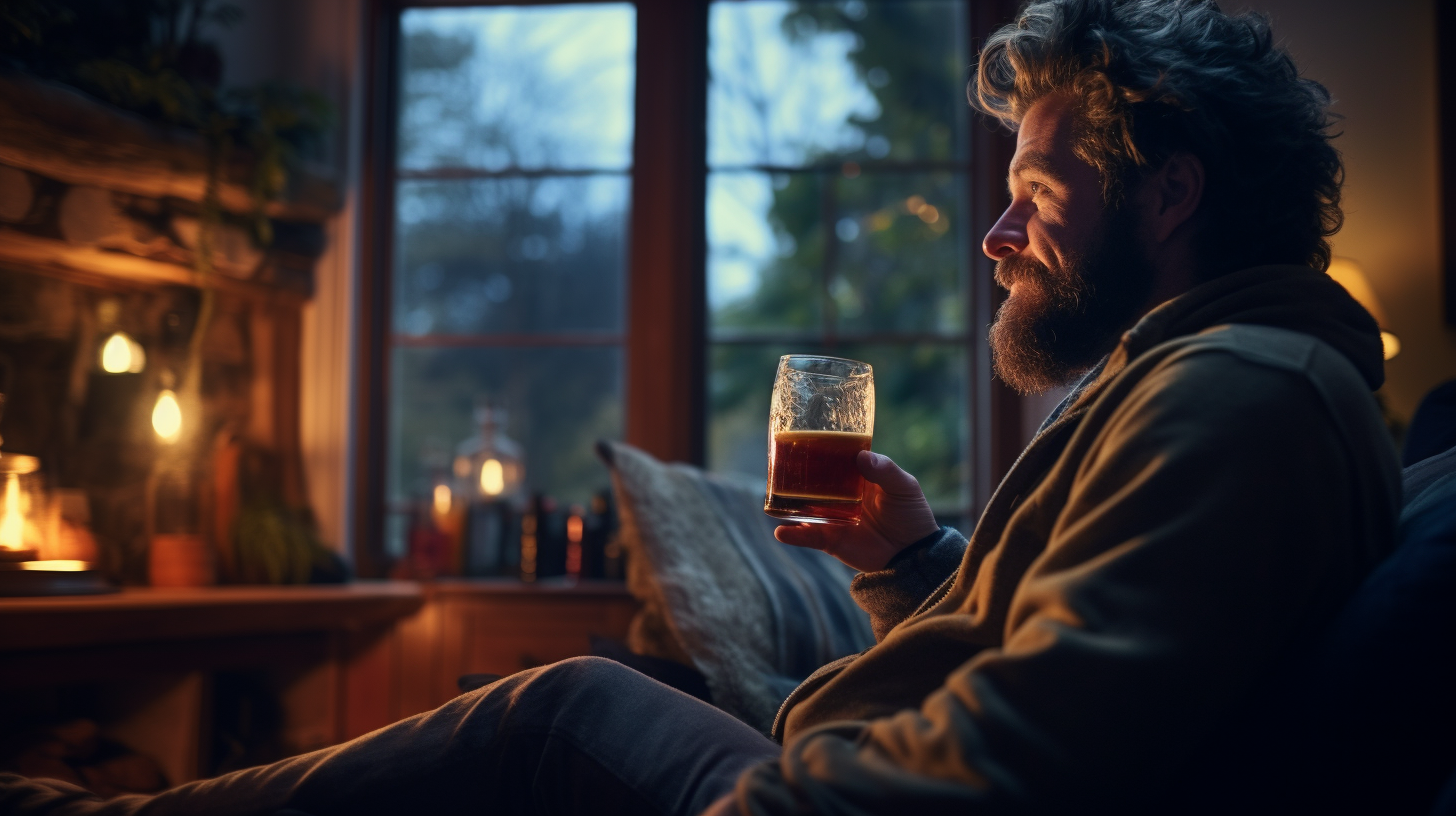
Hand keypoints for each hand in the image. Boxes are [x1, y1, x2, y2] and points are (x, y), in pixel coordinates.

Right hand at [774, 450, 939, 571]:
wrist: (914, 554)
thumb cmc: (912, 515)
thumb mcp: (904, 487)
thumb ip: (885, 470)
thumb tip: (860, 456)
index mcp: (858, 477)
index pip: (834, 459)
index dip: (820, 450)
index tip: (803, 438)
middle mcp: (841, 495)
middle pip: (814, 481)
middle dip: (796, 474)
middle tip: (780, 463)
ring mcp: (833, 517)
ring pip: (805, 507)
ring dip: (788, 502)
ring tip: (772, 494)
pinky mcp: (831, 540)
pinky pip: (808, 536)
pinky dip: (794, 534)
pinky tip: (781, 531)